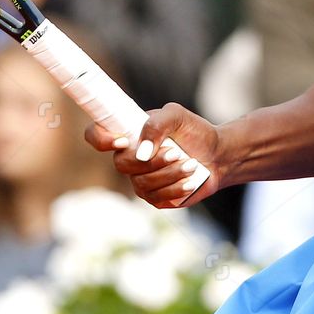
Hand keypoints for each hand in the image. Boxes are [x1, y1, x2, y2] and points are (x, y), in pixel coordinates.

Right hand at [85, 103, 223, 208]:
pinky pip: (156, 198)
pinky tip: (190, 180)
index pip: (96, 136)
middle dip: (151, 161)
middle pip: (122, 164)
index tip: (123, 141)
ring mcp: (139, 180)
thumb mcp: (177, 116)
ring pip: (142, 183)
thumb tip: (141, 152)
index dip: (101, 139)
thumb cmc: (194, 132)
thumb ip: (156, 124)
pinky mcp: (154, 198)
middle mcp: (129, 158)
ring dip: (170, 174)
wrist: (216, 155)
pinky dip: (176, 188)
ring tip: (191, 164)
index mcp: (128, 134)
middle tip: (175, 153)